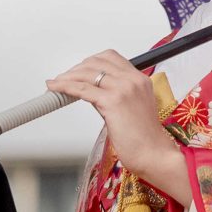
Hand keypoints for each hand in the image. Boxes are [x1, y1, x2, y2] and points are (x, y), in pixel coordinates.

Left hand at [46, 51, 190, 203]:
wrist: (154, 154)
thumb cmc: (144, 138)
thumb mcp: (131, 108)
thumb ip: (113, 95)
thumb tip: (90, 90)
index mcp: (140, 79)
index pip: (111, 58)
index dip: (90, 62)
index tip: (78, 71)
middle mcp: (133, 80)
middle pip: (97, 62)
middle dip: (76, 68)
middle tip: (64, 78)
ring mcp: (124, 88)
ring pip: (88, 73)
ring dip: (68, 76)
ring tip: (56, 83)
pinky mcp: (113, 101)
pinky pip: (83, 89)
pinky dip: (66, 86)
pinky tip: (56, 88)